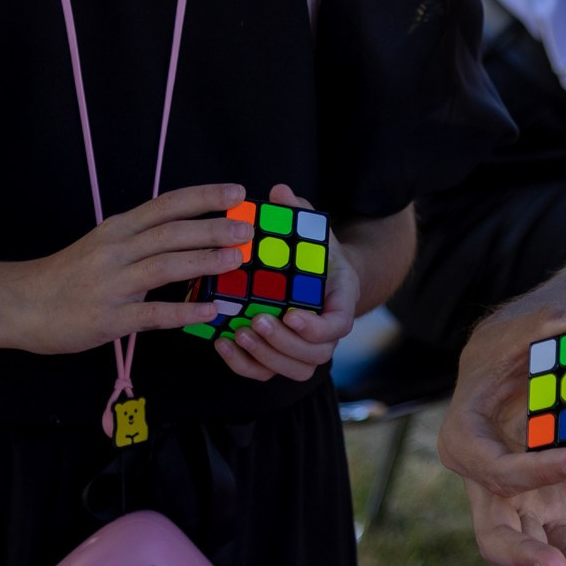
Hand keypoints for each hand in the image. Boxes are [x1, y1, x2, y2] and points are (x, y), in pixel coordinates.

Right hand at [1, 183, 248, 354]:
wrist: (20, 304)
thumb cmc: (67, 275)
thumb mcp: (102, 246)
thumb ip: (141, 242)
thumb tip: (189, 238)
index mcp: (118, 229)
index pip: (167, 205)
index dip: (204, 197)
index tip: (236, 191)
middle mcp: (116, 250)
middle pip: (172, 232)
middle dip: (213, 228)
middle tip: (247, 228)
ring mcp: (113, 284)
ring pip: (166, 266)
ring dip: (205, 261)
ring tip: (237, 260)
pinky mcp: (109, 318)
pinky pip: (152, 313)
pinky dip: (184, 311)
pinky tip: (210, 311)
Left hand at [214, 185, 355, 382]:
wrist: (319, 277)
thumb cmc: (316, 253)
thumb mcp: (312, 230)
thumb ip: (298, 212)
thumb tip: (280, 191)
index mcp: (341, 301)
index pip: (338, 325)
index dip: (316, 326)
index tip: (291, 313)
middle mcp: (327, 333)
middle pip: (315, 355)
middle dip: (284, 343)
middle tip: (257, 320)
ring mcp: (305, 349)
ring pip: (294, 370)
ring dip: (267, 356)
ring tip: (241, 333)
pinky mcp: (281, 357)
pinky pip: (267, 373)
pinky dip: (245, 364)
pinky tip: (224, 343)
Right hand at [438, 303, 565, 565]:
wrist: (506, 372)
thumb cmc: (504, 353)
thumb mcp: (515, 334)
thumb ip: (546, 325)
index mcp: (465, 441)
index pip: (495, 469)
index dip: (536, 469)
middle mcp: (483, 482)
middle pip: (492, 535)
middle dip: (523, 557)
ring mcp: (513, 503)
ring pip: (523, 552)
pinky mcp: (542, 513)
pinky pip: (557, 546)